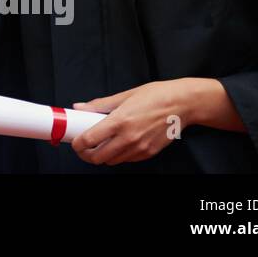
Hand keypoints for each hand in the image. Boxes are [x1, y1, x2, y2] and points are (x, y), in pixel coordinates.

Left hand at [70, 78, 215, 165]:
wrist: (183, 104)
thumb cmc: (156, 96)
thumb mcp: (124, 95)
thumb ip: (99, 104)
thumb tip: (80, 107)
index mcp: (119, 121)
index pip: (89, 140)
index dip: (77, 144)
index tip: (74, 142)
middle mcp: (129, 137)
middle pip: (98, 157)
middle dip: (87, 154)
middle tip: (84, 147)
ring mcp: (140, 148)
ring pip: (112, 161)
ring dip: (103, 156)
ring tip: (100, 145)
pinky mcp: (149, 153)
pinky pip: (127, 160)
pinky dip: (118, 155)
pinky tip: (118, 145)